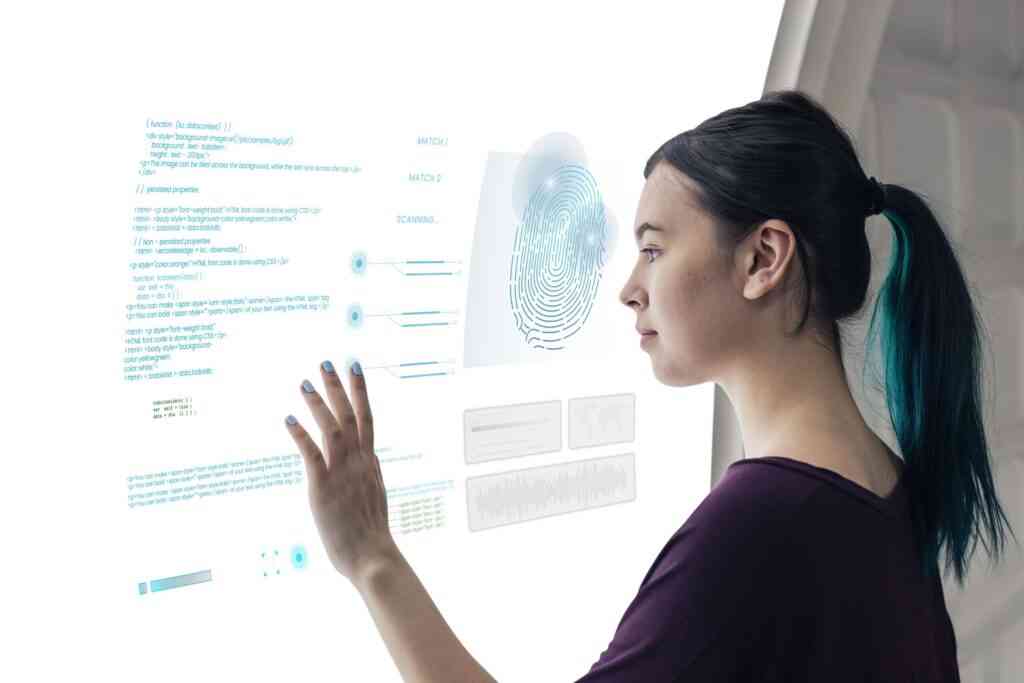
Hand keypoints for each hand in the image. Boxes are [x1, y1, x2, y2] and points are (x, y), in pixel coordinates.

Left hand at [284, 360, 397, 585]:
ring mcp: (342, 473)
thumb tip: (374, 460)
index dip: (360, 391)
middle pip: (351, 415)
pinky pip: (312, 455)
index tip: (355, 368)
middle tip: (327, 362)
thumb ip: (373, 475)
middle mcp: (359, 462)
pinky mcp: (323, 488)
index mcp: (370, 463)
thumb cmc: (372, 534)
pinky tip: (288, 418)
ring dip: (319, 404)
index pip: (367, 417)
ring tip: (305, 383)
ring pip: (333, 428)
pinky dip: (300, 434)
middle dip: (339, 387)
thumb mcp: (377, 497)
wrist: (372, 558)